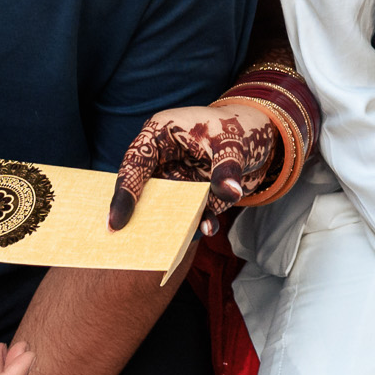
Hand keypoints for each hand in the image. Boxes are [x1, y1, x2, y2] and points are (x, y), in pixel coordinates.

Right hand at [109, 103, 277, 233]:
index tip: (116, 220)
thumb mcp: (232, 143)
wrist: (258, 137)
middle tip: (122, 240)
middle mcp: (162, 159)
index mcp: (160, 134)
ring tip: (160, 246)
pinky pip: (190, 214)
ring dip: (164, 224)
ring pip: (162, 206)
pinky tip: (207, 228)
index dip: (124, 190)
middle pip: (141, 189)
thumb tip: (230, 193)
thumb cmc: (236, 128)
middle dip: (135, 215)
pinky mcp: (193, 197)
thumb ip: (227, 168)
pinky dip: (197, 224)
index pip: (135, 162)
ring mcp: (176, 179)